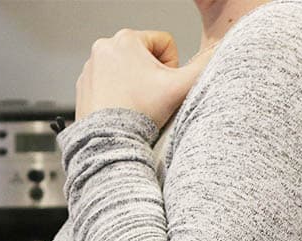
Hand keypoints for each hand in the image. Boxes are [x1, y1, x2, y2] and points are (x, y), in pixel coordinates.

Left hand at [75, 29, 214, 127]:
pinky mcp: (83, 86)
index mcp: (127, 39)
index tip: (164, 86)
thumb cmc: (140, 113)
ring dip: (137, 86)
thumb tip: (219, 53)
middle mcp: (104, 47)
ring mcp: (91, 66)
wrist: (110, 141)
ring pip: (128, 71)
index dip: (173, 67)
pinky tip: (122, 110)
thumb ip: (203, 67)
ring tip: (136, 106)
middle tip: (151, 99)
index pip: (165, 44)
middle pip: (145, 57)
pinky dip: (119, 96)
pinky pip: (110, 85)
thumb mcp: (180, 88)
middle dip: (153, 77)